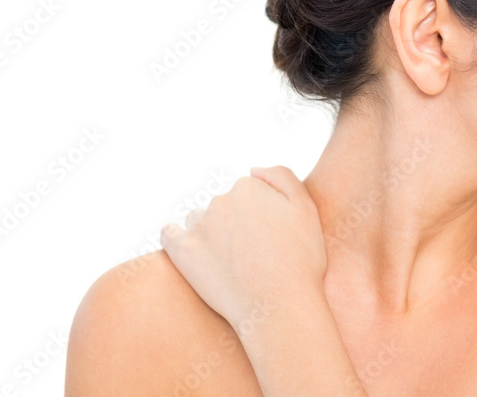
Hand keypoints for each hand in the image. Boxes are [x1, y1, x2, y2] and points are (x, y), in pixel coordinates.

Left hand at [160, 166, 327, 325]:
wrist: (279, 306)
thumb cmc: (299, 260)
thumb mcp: (306, 208)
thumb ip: (282, 176)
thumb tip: (252, 169)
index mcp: (249, 187)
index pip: (248, 192)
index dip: (261, 214)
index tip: (269, 237)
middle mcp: (221, 200)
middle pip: (224, 205)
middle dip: (235, 223)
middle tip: (252, 254)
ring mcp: (199, 225)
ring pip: (199, 219)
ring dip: (209, 232)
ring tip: (227, 261)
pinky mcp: (182, 251)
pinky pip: (169, 234)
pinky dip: (177, 239)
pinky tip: (190, 252)